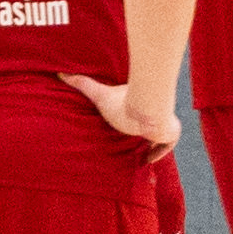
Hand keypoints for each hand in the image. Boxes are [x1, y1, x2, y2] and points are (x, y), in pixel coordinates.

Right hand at [58, 73, 180, 150]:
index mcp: (137, 105)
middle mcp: (152, 112)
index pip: (136, 113)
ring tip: (141, 155)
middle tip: (133, 143)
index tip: (124, 126)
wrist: (145, 109)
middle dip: (142, 131)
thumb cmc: (122, 102)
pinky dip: (160, 151)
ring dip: (152, 141)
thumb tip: (61, 73)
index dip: (131, 120)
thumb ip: (82, 83)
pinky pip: (168, 142)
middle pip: (149, 123)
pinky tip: (149, 159)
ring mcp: (164, 122)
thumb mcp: (99, 94)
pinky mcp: (171, 132)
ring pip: (160, 132)